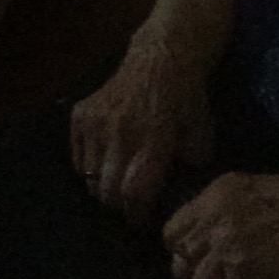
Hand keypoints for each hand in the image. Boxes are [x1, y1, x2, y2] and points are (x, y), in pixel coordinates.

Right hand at [69, 49, 212, 218]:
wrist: (160, 59)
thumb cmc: (186, 100)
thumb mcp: (201, 135)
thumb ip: (191, 168)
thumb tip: (177, 195)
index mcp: (151, 141)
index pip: (133, 193)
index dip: (136, 214)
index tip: (142, 219)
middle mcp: (119, 134)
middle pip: (106, 191)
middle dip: (118, 205)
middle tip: (130, 204)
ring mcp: (94, 124)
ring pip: (88, 177)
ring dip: (102, 186)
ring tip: (117, 182)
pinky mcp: (80, 115)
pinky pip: (77, 158)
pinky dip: (89, 166)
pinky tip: (106, 160)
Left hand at [158, 160, 278, 278]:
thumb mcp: (248, 190)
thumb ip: (223, 211)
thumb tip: (209, 240)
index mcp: (211, 198)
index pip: (170, 234)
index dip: (183, 253)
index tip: (200, 260)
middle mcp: (212, 222)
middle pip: (180, 265)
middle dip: (197, 278)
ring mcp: (228, 247)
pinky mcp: (249, 270)